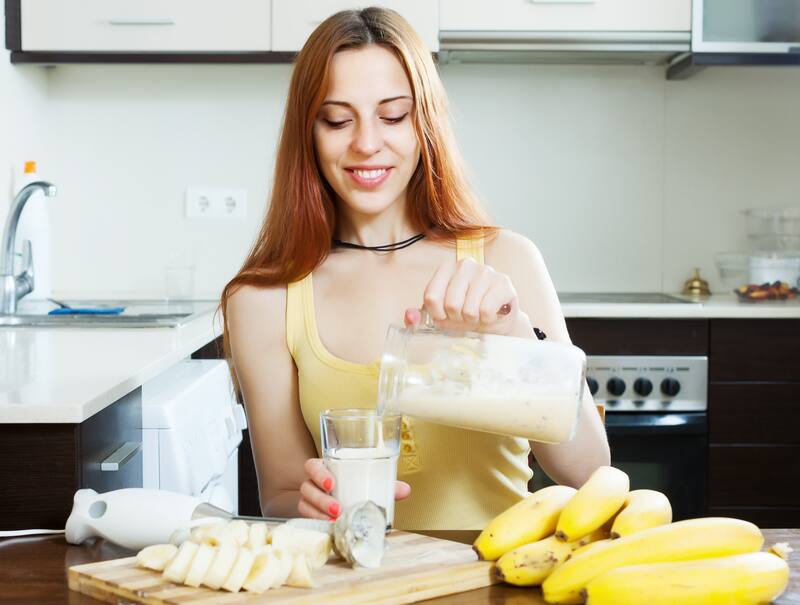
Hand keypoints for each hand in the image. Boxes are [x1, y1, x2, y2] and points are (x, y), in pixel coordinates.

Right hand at [299, 458, 411, 519]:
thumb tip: (405, 490)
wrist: (343, 506)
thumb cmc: (356, 489)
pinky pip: (307, 520)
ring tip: (336, 521)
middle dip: (321, 499)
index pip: (312, 466)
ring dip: (319, 514)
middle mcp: (313, 484)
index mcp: (325, 470)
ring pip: (305, 505)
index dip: (318, 473)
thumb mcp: (369, 484)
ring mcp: (309, 501)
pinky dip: (317, 524)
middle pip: (307, 487)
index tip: (332, 484)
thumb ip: (386, 485)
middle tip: (338, 509)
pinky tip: (329, 529)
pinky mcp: (309, 516)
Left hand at [405, 257, 527, 335]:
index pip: (431, 297)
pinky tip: (490, 314)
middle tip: (464, 316)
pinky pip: (486, 310)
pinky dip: (487, 319)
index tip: (444, 316)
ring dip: (472, 320)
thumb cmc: (464, 315)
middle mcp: (466, 264)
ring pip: (469, 309)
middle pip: (451, 304)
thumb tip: (410, 317)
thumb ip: (419, 318)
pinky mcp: (503, 283)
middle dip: (457, 318)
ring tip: (477, 315)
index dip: (437, 314)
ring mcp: (486, 271)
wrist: (495, 321)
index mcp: (446, 268)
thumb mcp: (439, 317)